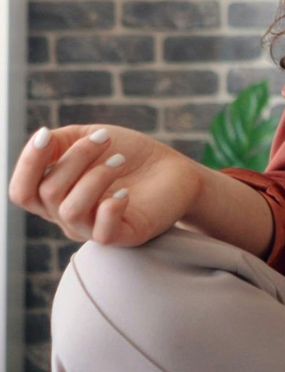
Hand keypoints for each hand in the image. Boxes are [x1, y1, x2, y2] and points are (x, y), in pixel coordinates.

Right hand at [8, 123, 203, 246]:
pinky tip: (126, 191)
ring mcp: (94, 229)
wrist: (175, 170)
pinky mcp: (123, 236)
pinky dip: (111, 206)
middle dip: (75, 158)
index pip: (22, 192)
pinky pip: (102, 232)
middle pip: (47, 194)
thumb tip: (39, 143)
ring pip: (71, 210)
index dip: (28, 163)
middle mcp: (69, 217)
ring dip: (96, 176)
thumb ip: (59, 142)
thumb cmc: (129, 154)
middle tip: (105, 139)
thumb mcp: (88, 138)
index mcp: (56, 195)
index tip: (48, 134)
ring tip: (120, 160)